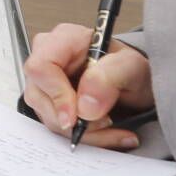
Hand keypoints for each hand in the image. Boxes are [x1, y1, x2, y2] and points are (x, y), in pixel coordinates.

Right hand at [23, 23, 153, 149]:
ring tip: (112, 128)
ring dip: (82, 131)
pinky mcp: (48, 101)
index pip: (41, 67)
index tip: (76, 117)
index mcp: (64, 39)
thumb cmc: (131, 68)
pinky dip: (83, 135)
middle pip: (39, 95)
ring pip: (47, 115)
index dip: (56, 95)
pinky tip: (106, 132)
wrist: (136, 83)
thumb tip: (85, 105)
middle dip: (73, 119)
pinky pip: (56, 125)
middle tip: (106, 122)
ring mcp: (45, 80)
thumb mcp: (133, 67)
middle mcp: (48, 57)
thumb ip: (110, 77)